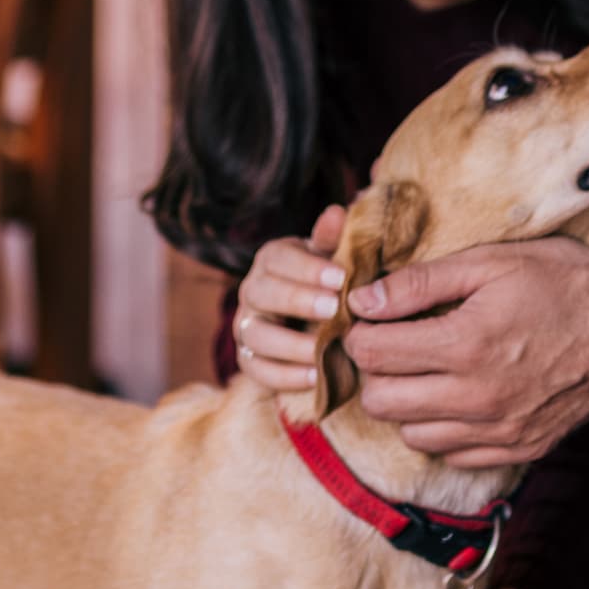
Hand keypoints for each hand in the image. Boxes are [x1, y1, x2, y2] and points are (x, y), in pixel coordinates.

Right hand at [229, 202, 345, 392]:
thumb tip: (338, 211)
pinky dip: (283, 376)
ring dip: (289, 344)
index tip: (342, 278)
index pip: (278, 258)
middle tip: (334, 309)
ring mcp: (247, 325)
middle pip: (261, 292)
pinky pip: (256, 369)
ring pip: (254, 334)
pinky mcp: (249, 359)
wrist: (316, 319)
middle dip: (297, 301)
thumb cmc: (328, 281)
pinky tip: (314, 376)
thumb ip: (333, 239)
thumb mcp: (333, 257)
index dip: (308, 268)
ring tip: (323, 351)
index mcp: (272, 259)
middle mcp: (252, 289)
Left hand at [342, 236, 588, 466]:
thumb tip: (361, 301)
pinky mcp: (521, 449)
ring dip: (408, 404)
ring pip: (412, 434)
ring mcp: (500, 430)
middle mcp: (478, 397)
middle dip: (377, 370)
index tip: (374, 319)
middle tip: (396, 345)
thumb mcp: (490, 262)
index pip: (371, 354)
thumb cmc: (562, 281)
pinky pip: (454, 455)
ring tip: (430, 371)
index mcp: (465, 344)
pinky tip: (460, 397)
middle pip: (380, 402)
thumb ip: (419, 283)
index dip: (361, 332)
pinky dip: (445, 430)